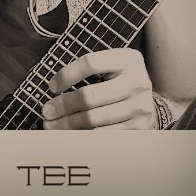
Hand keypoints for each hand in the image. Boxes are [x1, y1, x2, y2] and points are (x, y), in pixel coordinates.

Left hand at [41, 48, 156, 129]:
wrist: (148, 102)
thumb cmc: (120, 80)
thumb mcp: (112, 65)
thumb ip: (88, 69)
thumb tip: (53, 88)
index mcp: (128, 59)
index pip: (91, 63)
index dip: (67, 75)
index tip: (52, 87)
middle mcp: (137, 82)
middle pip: (91, 95)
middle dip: (63, 105)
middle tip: (47, 111)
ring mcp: (139, 106)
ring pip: (94, 119)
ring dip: (68, 124)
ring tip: (52, 125)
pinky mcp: (138, 128)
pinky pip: (103, 136)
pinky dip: (82, 137)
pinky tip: (69, 135)